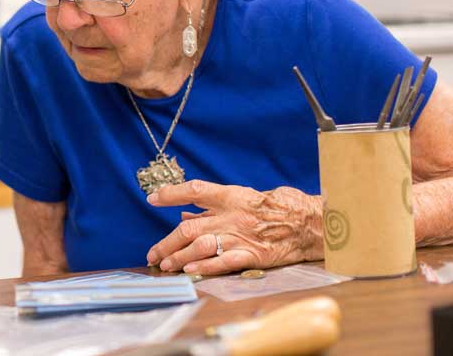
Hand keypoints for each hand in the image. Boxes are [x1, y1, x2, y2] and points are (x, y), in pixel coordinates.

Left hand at [144, 179, 323, 274]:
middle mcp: (232, 216)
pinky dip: (206, 266)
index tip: (152, 199)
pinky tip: (191, 271)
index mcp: (231, 196)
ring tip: (165, 265)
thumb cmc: (275, 208)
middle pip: (190, 228)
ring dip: (179, 257)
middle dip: (167, 242)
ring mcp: (242, 236)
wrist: (310, 223)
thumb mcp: (242, 199)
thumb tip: (182, 215)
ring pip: (202, 246)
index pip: (194, 190)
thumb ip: (211, 207)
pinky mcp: (253, 255)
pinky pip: (225, 261)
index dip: (171, 193)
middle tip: (153, 253)